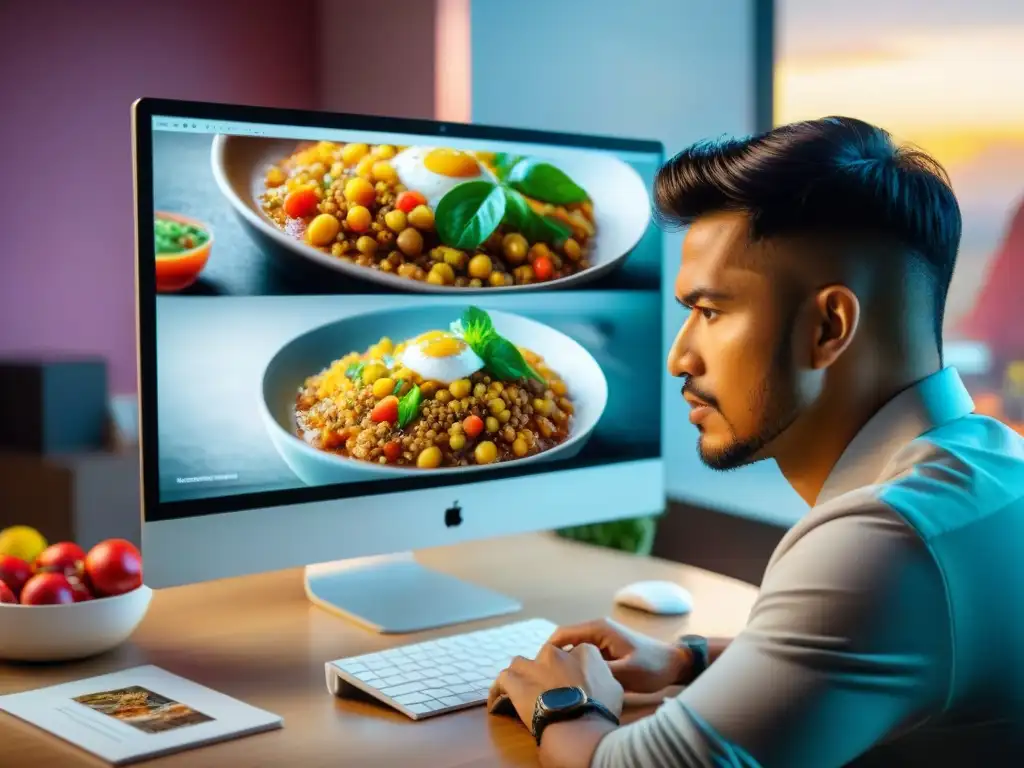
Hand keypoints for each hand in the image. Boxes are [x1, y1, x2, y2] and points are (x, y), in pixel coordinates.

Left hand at [487, 643, 623, 729]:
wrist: (578, 724)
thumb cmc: (599, 709)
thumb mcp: (614, 687)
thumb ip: (603, 676)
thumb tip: (599, 678)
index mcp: (582, 651)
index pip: (573, 653)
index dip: (570, 669)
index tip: (569, 683)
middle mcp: (555, 653)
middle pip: (545, 657)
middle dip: (544, 670)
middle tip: (546, 691)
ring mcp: (534, 666)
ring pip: (520, 664)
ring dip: (521, 676)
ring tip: (522, 691)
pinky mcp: (516, 681)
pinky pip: (502, 681)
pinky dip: (499, 690)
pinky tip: (498, 701)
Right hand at [548, 618, 689, 693]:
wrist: (674, 664)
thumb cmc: (652, 667)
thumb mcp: (625, 673)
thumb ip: (598, 673)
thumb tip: (572, 677)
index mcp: (598, 629)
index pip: (561, 635)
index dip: (547, 651)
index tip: (539, 671)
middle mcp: (596, 630)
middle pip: (564, 642)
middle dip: (553, 660)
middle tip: (546, 682)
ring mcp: (600, 639)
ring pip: (573, 651)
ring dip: (565, 665)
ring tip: (556, 685)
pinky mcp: (605, 649)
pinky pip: (583, 656)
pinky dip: (576, 668)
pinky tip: (575, 684)